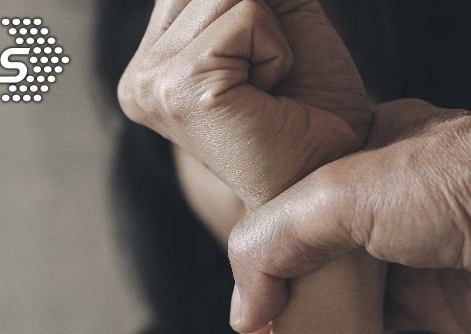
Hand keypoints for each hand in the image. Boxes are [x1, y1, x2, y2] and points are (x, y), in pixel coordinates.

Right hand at [117, 0, 369, 205]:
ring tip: (271, 88)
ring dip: (273, 33)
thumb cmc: (314, 114)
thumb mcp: (283, 24)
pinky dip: (278, 48)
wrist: (332, 180)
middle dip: (265, 17)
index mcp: (154, 63)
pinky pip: (246, 14)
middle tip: (276, 77)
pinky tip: (270, 96)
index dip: (255, 9)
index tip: (270, 59)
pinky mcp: (178, 88)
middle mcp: (139, 75)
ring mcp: (151, 83)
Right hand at [228, 99, 470, 333]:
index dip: (258, 247)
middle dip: (280, 289)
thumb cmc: (466, 185)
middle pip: (308, 250)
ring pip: (335, 294)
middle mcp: (381, 201)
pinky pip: (371, 329)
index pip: (286, 199)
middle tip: (260, 331)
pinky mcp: (433, 305)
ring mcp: (406, 254)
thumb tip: (244, 311)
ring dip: (310, 321)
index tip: (243, 299)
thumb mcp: (344, 193)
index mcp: (360, 152)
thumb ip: (277, 238)